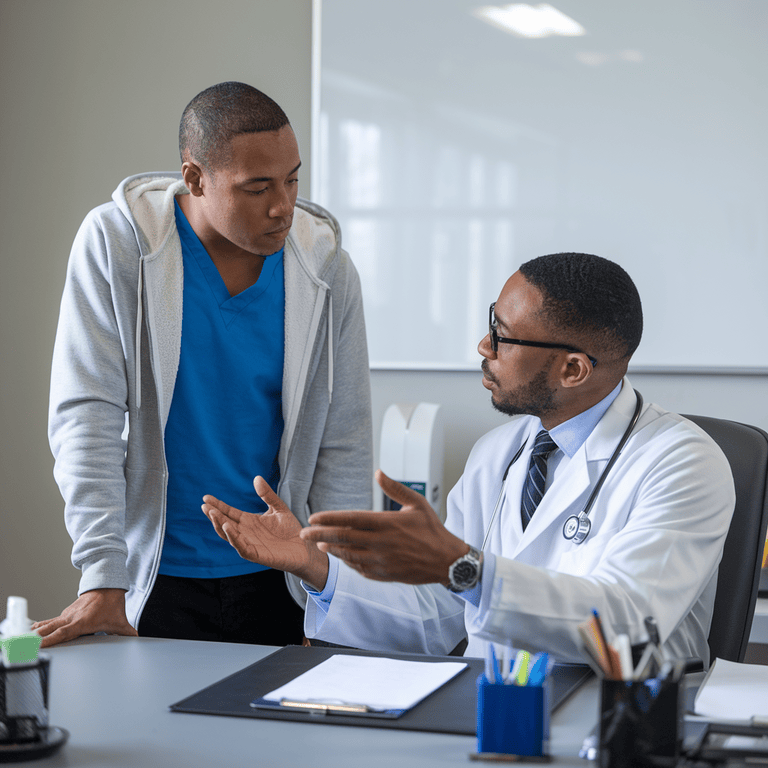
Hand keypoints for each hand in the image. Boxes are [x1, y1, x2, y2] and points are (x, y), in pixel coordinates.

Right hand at [32, 589, 137, 647]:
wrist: (107, 585)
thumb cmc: (111, 604)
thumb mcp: (119, 620)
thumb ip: (127, 633)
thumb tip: (137, 640)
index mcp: (82, 621)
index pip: (63, 632)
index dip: (51, 639)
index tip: (38, 645)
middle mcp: (71, 618)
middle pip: (49, 629)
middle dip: (36, 638)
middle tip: (24, 647)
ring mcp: (66, 615)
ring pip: (46, 624)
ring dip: (34, 633)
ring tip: (21, 642)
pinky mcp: (64, 614)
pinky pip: (49, 621)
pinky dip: (38, 628)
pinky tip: (29, 634)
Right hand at [202, 476, 328, 590]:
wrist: (305, 547)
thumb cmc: (291, 530)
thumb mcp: (279, 508)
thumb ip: (268, 495)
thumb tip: (256, 478)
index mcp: (249, 522)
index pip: (229, 512)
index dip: (218, 505)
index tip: (206, 497)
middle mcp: (246, 533)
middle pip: (224, 523)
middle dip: (214, 514)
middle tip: (205, 505)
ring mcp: (250, 544)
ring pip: (229, 536)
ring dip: (220, 525)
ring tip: (213, 514)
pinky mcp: (257, 554)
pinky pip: (241, 547)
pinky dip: (233, 538)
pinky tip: (228, 527)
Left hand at [299, 470, 468, 583]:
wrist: (447, 561)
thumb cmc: (432, 530)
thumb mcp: (417, 504)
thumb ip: (395, 488)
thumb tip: (378, 473)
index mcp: (387, 523)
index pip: (351, 519)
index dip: (329, 518)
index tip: (313, 517)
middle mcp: (381, 543)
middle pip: (344, 538)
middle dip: (320, 534)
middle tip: (304, 533)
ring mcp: (382, 561)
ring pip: (348, 555)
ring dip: (332, 549)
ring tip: (319, 543)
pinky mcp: (385, 574)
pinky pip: (360, 569)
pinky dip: (347, 562)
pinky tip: (341, 556)